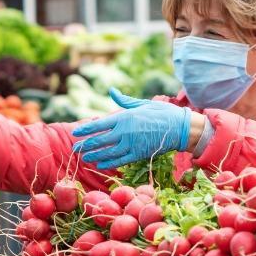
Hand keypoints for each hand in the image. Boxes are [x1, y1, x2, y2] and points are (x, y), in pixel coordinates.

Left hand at [72, 88, 194, 169]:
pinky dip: (109, 163)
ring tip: (84, 158)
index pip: (99, 124)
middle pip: (100, 140)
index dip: (86, 130)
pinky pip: (120, 160)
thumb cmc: (161, 113)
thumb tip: (112, 91)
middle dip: (86, 145)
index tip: (75, 133)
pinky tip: (100, 164)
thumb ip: (124, 101)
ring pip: (108, 152)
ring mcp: (132, 144)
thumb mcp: (142, 103)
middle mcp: (125, 132)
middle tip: (75, 148)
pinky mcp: (139, 154)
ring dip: (94, 155)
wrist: (180, 128)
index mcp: (124, 118)